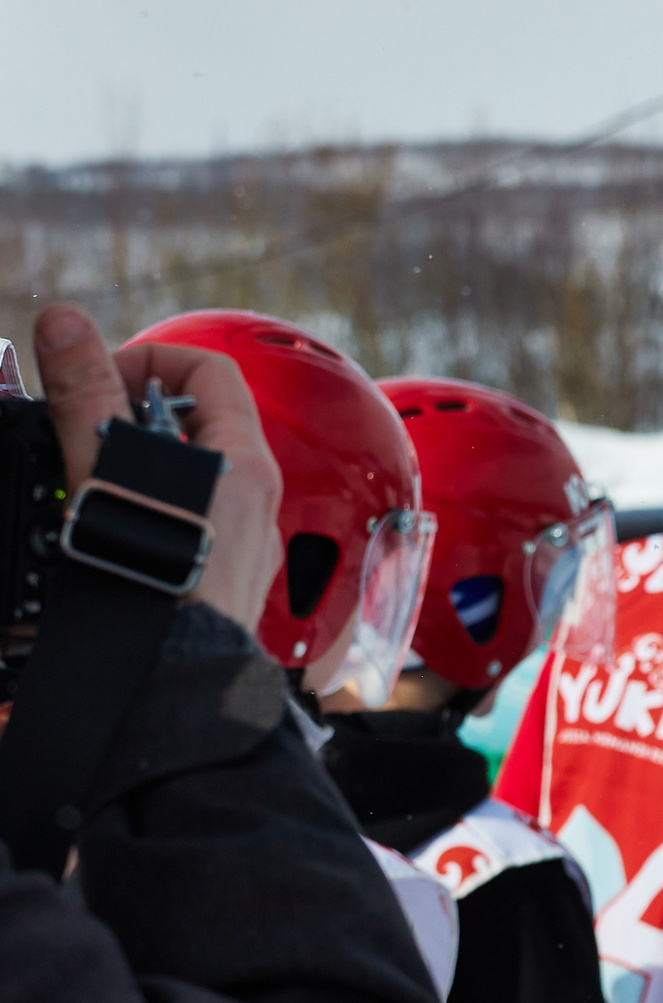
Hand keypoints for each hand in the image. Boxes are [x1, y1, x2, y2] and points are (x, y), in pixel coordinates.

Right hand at [31, 303, 282, 631]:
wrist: (172, 679)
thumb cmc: (154, 580)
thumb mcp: (109, 472)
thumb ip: (87, 396)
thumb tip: (66, 323)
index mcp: (243, 461)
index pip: (207, 370)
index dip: (147, 358)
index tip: (98, 381)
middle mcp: (256, 498)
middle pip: (193, 424)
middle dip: (129, 419)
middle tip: (81, 435)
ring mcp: (243, 542)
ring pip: (188, 479)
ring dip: (133, 469)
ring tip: (86, 486)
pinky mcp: (220, 578)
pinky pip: (187, 526)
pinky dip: (147, 514)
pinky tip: (108, 534)